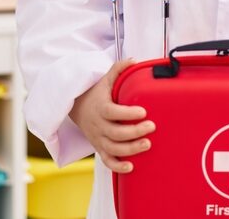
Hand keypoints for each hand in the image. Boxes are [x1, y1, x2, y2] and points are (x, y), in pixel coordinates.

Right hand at [69, 59, 155, 173]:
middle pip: (115, 133)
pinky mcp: (99, 148)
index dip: (127, 113)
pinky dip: (118, 167)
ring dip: (131, 149)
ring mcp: (98, 138)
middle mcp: (98, 125)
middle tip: (152, 127)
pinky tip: (132, 167)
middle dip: (134, 132)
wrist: (77, 108)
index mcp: (100, 107)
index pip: (112, 112)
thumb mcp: (105, 79)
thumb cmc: (96, 93)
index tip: (143, 111)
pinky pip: (107, 161)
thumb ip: (118, 69)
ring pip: (113, 149)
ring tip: (148, 144)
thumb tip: (134, 60)